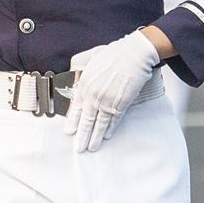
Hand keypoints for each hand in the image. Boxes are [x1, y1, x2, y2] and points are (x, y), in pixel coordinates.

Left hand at [65, 30, 162, 152]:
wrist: (134, 54)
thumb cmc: (114, 53)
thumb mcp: (91, 57)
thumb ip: (80, 67)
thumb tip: (73, 74)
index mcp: (84, 83)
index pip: (76, 108)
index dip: (73, 121)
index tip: (69, 132)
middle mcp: (93, 95)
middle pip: (85, 120)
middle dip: (81, 136)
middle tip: (78, 148)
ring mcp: (106, 101)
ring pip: (98, 124)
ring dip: (94, 138)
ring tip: (91, 148)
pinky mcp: (120, 104)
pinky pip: (113, 120)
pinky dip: (109, 129)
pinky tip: (105, 136)